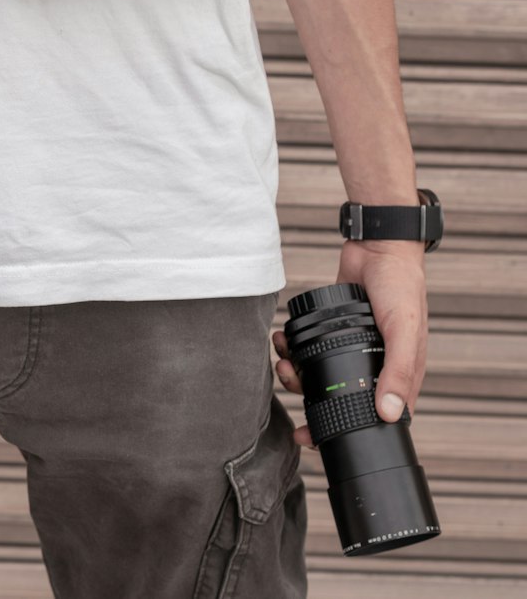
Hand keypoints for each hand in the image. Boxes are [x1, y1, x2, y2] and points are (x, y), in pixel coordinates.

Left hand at [272, 240, 427, 448]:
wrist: (380, 246)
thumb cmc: (402, 287)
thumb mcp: (404, 332)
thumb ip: (399, 371)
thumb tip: (391, 415)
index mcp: (398, 375)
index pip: (372, 417)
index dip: (343, 432)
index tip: (313, 440)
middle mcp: (374, 364)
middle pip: (337, 395)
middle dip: (308, 399)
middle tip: (288, 387)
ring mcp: (351, 345)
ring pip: (318, 371)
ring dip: (295, 372)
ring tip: (281, 362)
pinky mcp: (332, 326)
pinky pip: (309, 344)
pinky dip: (293, 348)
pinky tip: (282, 342)